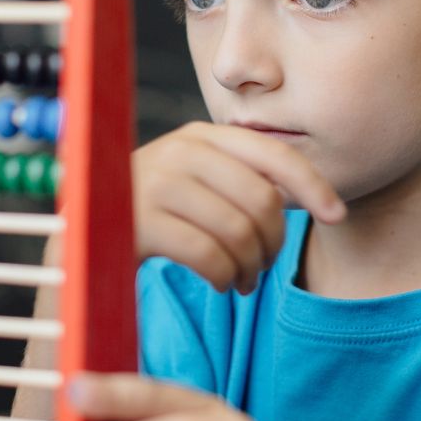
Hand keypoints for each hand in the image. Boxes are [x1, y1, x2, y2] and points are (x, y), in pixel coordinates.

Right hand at [133, 121, 345, 293]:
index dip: (314, 184)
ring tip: (244, 281)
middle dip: (275, 242)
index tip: (337, 215)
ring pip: (239, 230)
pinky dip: (226, 277)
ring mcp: (156, 183)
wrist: (82, 236)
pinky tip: (223, 284)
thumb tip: (313, 197)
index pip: (274, 154)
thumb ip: (240, 179)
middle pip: (262, 199)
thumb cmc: (153, 213)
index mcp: (202, 136)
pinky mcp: (138, 221)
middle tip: (264, 267)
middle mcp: (180, 150)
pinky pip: (209, 255)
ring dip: (252, 267)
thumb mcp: (197, 182)